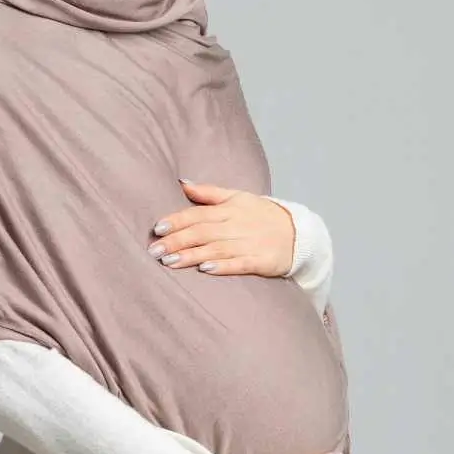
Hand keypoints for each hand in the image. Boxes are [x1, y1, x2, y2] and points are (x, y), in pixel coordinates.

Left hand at [147, 180, 294, 277]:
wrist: (300, 233)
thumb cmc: (263, 214)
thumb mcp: (238, 197)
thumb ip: (209, 193)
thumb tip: (181, 183)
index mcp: (230, 209)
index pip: (198, 214)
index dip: (177, 221)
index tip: (158, 228)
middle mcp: (237, 225)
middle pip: (202, 233)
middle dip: (177, 241)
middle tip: (154, 250)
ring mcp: (249, 244)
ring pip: (216, 249)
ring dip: (192, 256)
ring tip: (170, 262)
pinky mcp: (261, 261)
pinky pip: (239, 264)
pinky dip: (223, 267)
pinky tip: (205, 270)